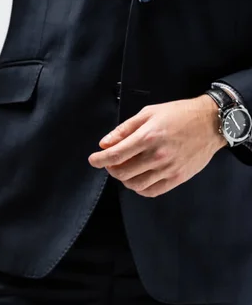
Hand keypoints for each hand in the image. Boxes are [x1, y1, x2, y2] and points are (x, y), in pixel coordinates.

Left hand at [88, 95, 227, 197]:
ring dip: (124, 179)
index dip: (99, 160)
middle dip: (111, 169)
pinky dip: (140, 188)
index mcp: (147, 137)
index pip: (115, 155)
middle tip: (111, 162)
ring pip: (135, 185)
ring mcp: (168, 169)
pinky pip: (152, 192)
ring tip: (126, 169)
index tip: (93, 160)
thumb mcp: (148, 113)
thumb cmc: (178, 114)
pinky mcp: (178, 178)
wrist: (211, 122)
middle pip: (122, 173)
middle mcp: (157, 156)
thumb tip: (105, 144)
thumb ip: (124, 129)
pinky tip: (139, 178)